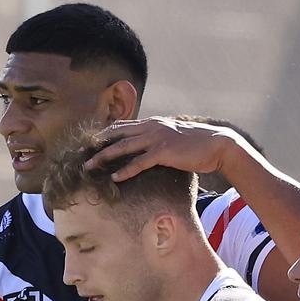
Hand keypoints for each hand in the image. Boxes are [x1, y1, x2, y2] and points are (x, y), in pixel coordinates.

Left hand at [86, 117, 239, 181]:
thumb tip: (147, 149)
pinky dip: (126, 170)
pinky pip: (140, 162)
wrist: (218, 145)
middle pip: (117, 134)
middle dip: (97, 145)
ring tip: (89, 167)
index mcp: (153, 122)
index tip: (90, 144)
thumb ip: (158, 139)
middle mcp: (152, 127)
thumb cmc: (197, 145)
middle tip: (81, 155)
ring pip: (123, 147)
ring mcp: (157, 138)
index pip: (122, 126)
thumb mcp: (174, 137)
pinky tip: (115, 178)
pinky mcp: (164, 152)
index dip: (104, 134)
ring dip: (104, 157)